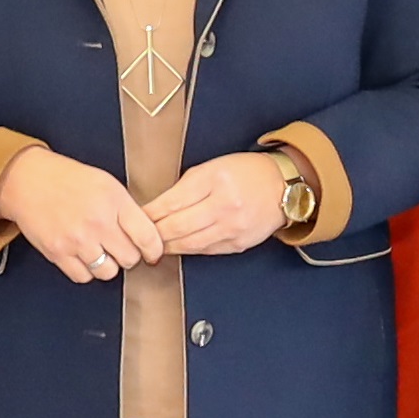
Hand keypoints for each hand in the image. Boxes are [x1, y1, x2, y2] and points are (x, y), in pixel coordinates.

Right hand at [0, 146, 169, 287]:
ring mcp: (77, 240)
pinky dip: (86, 270)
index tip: (152, 252)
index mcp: (114, 201)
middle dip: (128, 255)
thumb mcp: (106, 184)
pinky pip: (84, 277)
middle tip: (120, 246)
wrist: (27, 181)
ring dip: (107, 264)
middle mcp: (97, 222)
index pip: (147, 237)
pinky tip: (83, 255)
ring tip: (99, 249)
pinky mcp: (58, 253)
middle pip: (130, 259)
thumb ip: (127, 209)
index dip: (154, 250)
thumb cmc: (67, 179)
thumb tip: (147, 236)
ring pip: (108, 271)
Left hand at [143, 151, 296, 260]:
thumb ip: (186, 185)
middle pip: (176, 227)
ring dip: (166, 246)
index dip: (149, 214)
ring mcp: (232, 228)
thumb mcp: (213, 167)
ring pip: (188, 244)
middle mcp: (224, 205)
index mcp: (214, 180)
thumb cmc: (246, 172)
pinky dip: (187, 250)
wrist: (283, 187)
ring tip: (152, 246)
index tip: (135, 217)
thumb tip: (157, 206)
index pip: (171, 203)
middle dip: (153, 234)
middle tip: (137, 236)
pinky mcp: (237, 244)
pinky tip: (176, 247)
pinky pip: (204, 251)